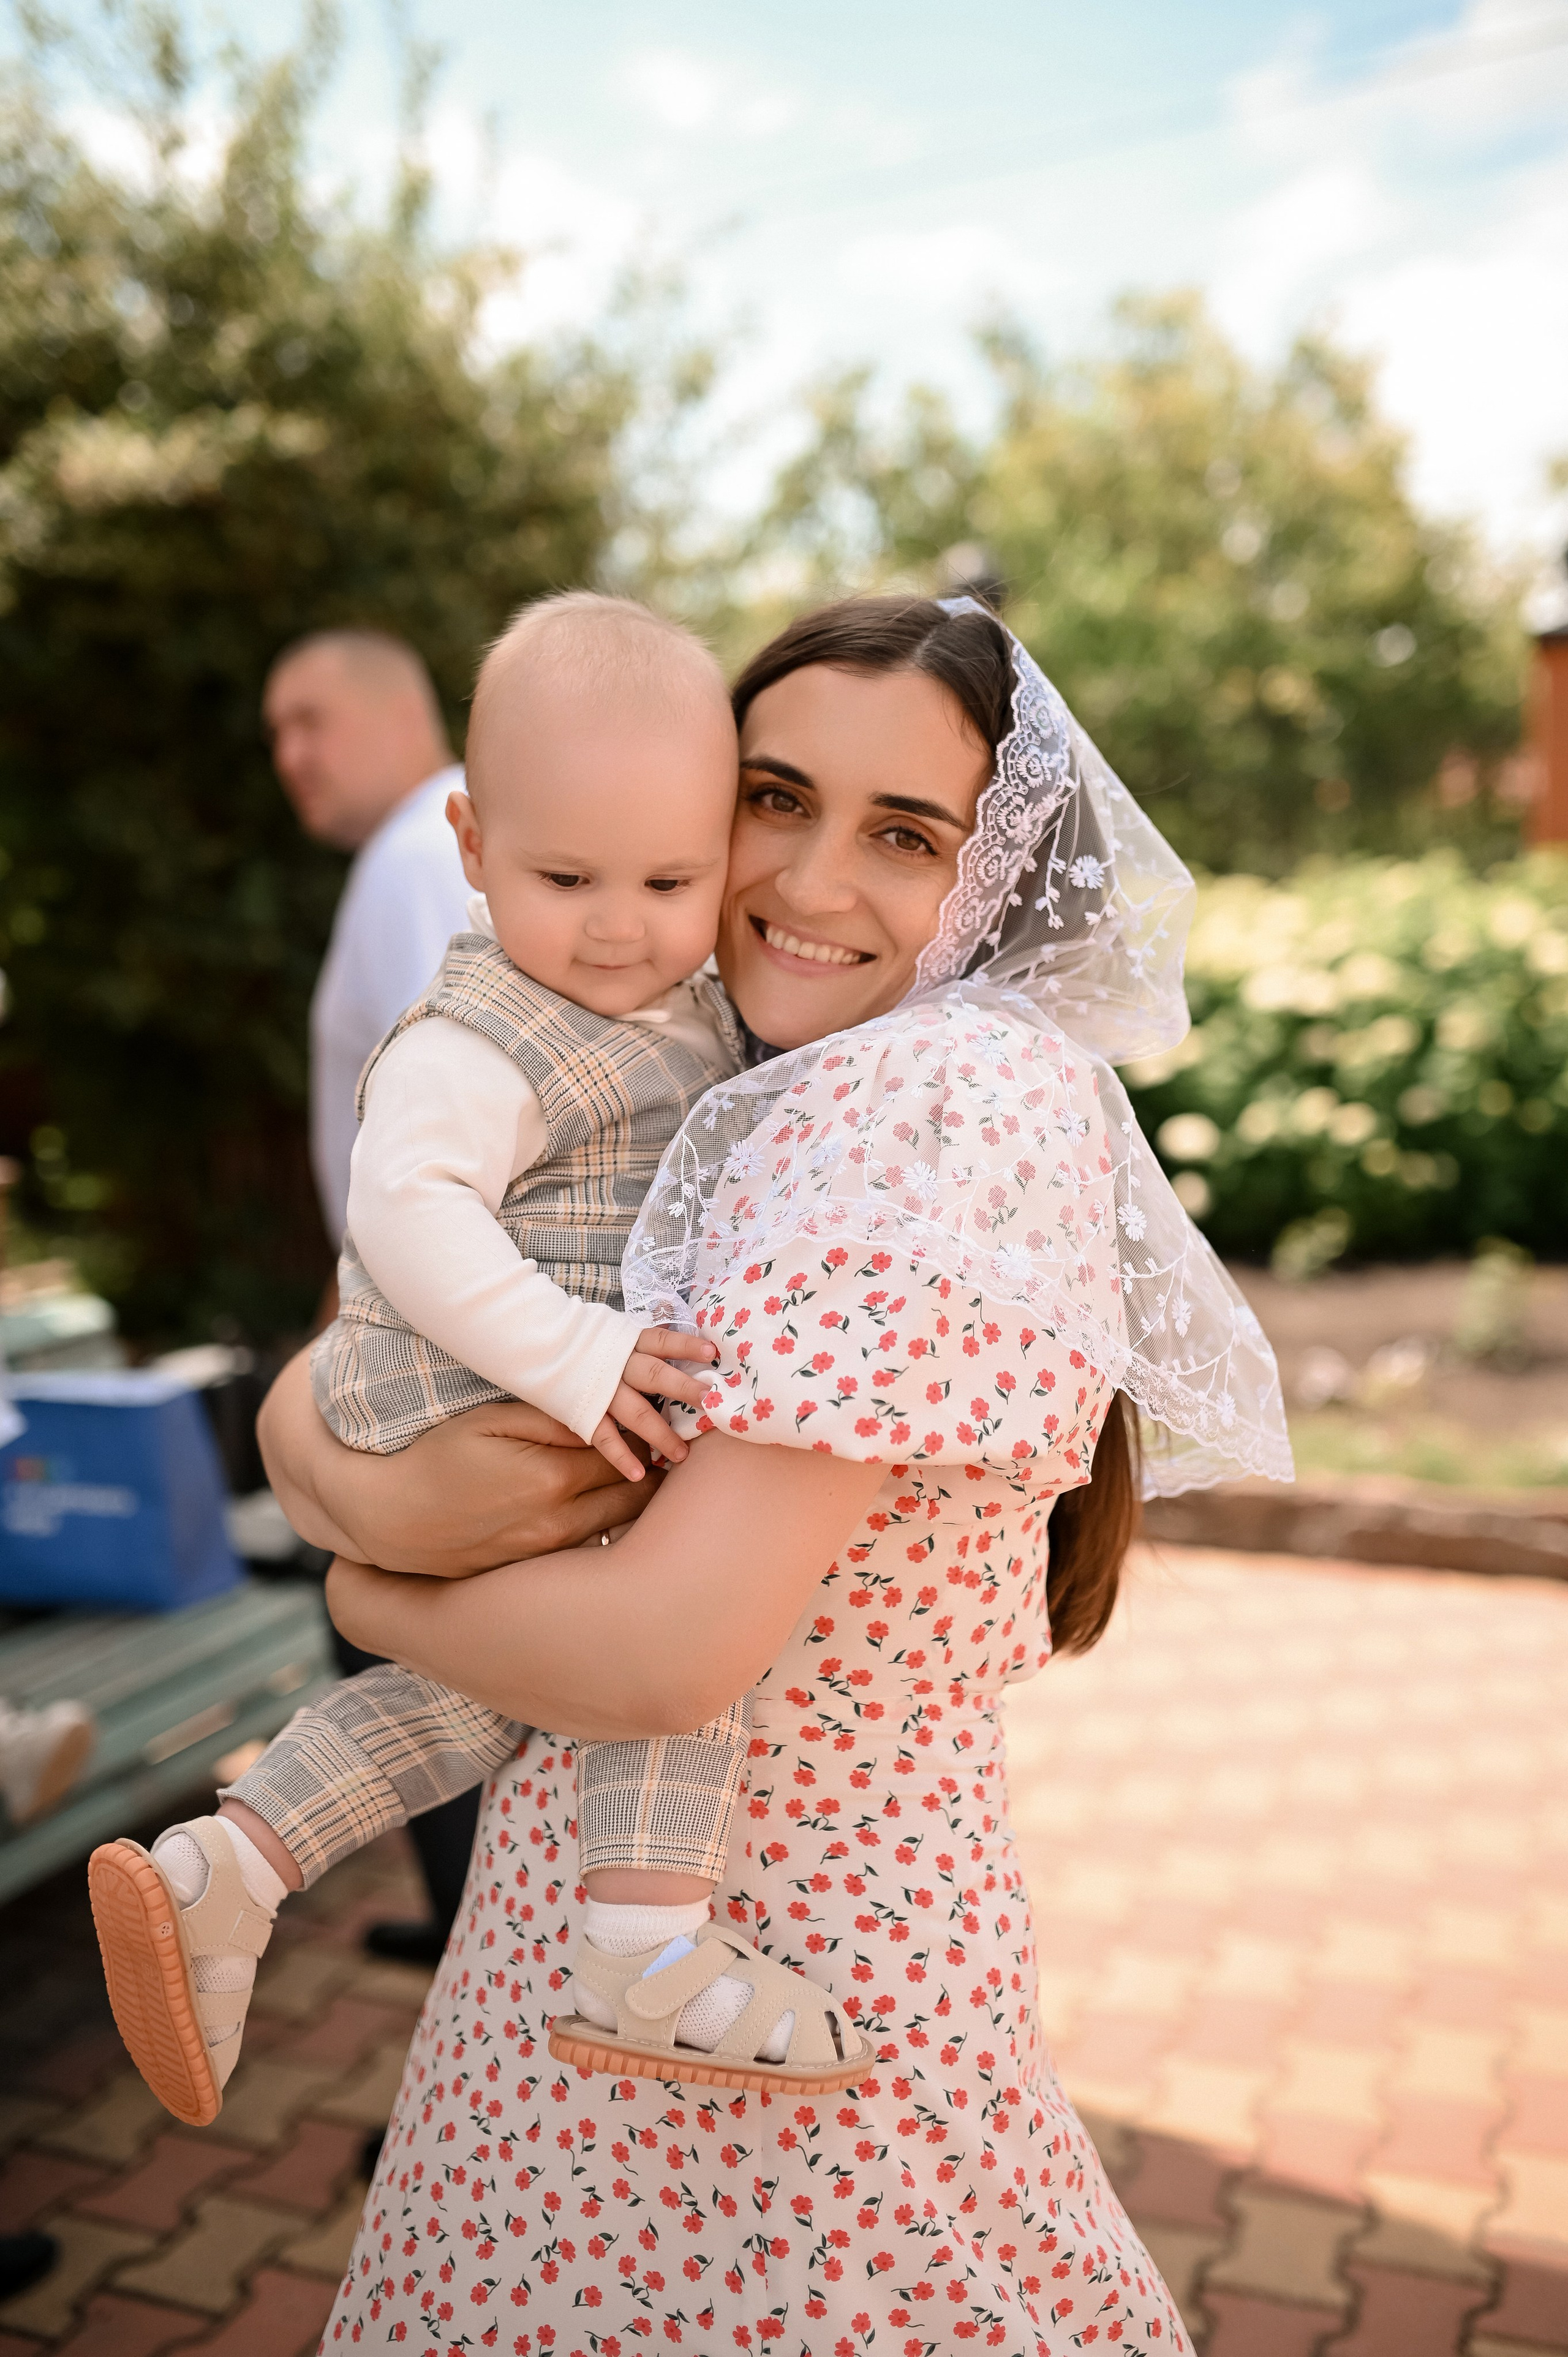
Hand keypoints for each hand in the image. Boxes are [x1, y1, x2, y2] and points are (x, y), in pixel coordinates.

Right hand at [258, 1349, 656, 1578]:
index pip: (625, 1452)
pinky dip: (611, 1521)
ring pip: (619, 1521)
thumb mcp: (491, 1422)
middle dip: (659, 1467)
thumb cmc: (440, 1459)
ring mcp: (552, 1546)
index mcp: (553, 1476)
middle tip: (676, 1443)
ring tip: (657, 1470)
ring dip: (641, 1496)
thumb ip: (552, 1417)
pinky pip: (593, 1541)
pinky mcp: (540, 1562)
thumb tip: (603, 1413)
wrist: (395, 1521)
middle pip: (634, 1492)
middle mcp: (561, 1518)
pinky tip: (615, 1502)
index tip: (670, 1416)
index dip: (651, 1432)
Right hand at [587, 1327, 717, 1482]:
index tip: (712, 1354)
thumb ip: (642, 1343)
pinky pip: (605, 1437)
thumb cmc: (583, 1338)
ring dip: (661, 1434)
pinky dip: (621, 1456)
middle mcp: (617, 1364)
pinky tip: (639, 1474)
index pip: (661, 1341)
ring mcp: (601, 1389)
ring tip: (682, 1455)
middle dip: (683, 1389)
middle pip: (655, 1377)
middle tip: (710, 1403)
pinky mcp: (583, 1411)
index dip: (686, 1346)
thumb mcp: (614, 1330)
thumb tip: (680, 1349)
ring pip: (636, 1413)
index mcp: (627, 1340)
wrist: (536, 1341)